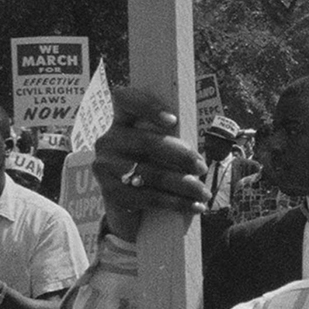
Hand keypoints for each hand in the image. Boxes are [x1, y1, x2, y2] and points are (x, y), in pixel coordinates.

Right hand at [96, 85, 209, 240]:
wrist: (133, 210)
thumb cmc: (154, 170)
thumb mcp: (161, 151)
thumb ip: (172, 140)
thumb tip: (196, 152)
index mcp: (121, 121)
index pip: (125, 99)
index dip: (147, 105)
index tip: (172, 120)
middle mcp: (108, 140)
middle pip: (147, 142)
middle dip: (181, 156)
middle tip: (202, 167)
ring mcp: (105, 166)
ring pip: (151, 173)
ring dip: (184, 185)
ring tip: (203, 193)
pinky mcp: (110, 192)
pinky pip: (148, 196)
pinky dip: (175, 202)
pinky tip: (193, 206)